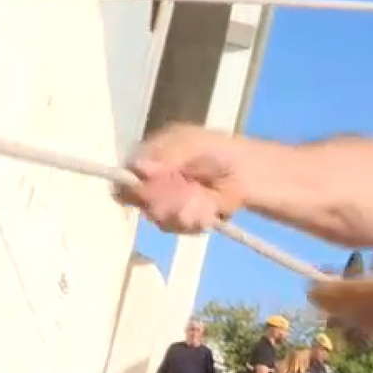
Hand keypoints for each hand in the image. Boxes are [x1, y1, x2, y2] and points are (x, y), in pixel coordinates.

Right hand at [115, 123, 244, 232]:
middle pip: (141, 202)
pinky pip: (177, 228)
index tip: (155, 185)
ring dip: (184, 209)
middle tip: (190, 189)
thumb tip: (139, 168)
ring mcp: (165, 203)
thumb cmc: (218, 151)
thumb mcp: (193, 144)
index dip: (135, 186)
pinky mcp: (180, 221)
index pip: (124, 177)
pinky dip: (195, 220)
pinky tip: (209, 208)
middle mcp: (151, 182)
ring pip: (159, 217)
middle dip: (167, 199)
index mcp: (149, 157)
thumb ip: (167, 155)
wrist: (248, 174)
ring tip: (205, 197)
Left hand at [308, 250, 372, 352]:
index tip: (316, 274)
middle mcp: (359, 312)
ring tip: (349, 295)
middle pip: (327, 307)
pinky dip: (354, 316)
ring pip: (340, 318)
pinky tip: (367, 308)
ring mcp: (367, 328)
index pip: (325, 291)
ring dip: (338, 307)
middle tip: (328, 284)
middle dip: (324, 296)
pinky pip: (356, 326)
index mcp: (363, 291)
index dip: (317, 282)